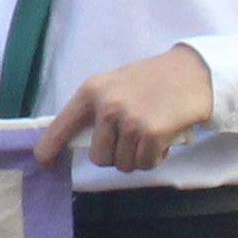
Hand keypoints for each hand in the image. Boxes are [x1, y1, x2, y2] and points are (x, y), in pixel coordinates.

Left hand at [37, 45, 216, 174]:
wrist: (193, 73)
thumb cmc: (152, 80)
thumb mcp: (114, 85)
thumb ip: (95, 109)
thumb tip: (73, 140)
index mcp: (91, 92)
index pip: (59, 127)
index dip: (49, 150)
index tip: (44, 163)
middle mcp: (106, 106)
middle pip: (99, 158)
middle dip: (116, 155)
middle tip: (133, 138)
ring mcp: (128, 121)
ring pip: (124, 164)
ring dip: (138, 157)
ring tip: (150, 133)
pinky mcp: (151, 134)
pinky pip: (145, 164)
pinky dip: (156, 158)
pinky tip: (163, 137)